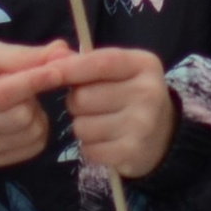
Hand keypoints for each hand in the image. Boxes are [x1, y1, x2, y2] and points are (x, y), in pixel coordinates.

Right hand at [0, 38, 75, 166]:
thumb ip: (25, 55)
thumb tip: (64, 53)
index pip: (2, 93)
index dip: (34, 82)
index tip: (60, 70)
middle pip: (22, 115)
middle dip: (32, 96)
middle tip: (23, 84)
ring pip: (32, 132)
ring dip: (36, 113)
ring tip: (20, 100)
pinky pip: (34, 147)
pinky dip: (37, 130)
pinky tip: (21, 118)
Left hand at [54, 46, 175, 183]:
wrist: (164, 135)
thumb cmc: (131, 95)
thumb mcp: (120, 70)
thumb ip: (88, 62)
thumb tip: (52, 59)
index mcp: (144, 65)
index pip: (100, 63)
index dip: (69, 68)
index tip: (47, 72)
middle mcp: (148, 93)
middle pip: (83, 98)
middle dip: (76, 103)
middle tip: (92, 105)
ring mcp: (142, 125)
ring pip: (81, 126)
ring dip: (82, 127)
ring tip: (102, 124)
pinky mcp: (132, 152)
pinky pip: (88, 149)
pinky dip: (90, 147)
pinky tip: (107, 141)